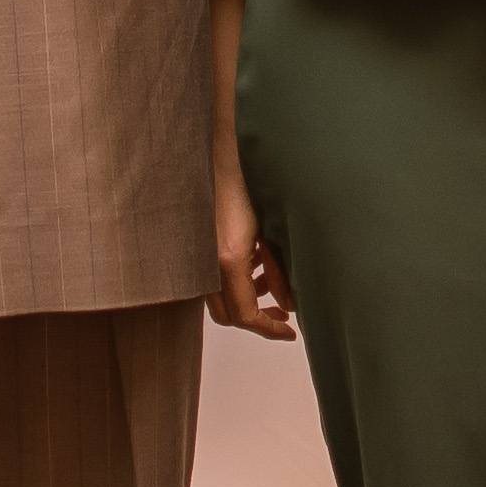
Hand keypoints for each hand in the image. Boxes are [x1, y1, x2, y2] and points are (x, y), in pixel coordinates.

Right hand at [210, 158, 294, 339]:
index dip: (269, 329)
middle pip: (228, 315)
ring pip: (219, 298)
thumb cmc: (247, 183)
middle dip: (257, 318)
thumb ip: (280, 271)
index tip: (289, 332)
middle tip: (282, 314)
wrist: (218, 153)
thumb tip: (290, 304)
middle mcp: (205, 263)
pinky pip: (211, 278)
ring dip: (246, 297)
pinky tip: (253, 260)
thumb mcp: (272, 230)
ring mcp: (196, 257)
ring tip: (270, 280)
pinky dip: (234, 280)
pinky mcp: (195, 249)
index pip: (246, 315)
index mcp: (227, 259)